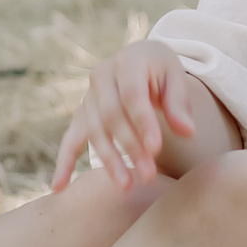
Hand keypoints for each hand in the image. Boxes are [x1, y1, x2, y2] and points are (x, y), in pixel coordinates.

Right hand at [51, 39, 199, 191]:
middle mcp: (102, 76)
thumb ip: (179, 104)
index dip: (143, 123)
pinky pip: (71, 139)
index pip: (132, 96)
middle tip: (149, 174)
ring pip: (95, 131)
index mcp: (127, 61)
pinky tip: (59, 187)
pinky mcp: (82, 114)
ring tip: (126, 186)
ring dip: (110, 160)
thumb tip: (188, 132)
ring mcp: (89, 96)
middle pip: (112, 116)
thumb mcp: (176, 77)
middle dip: (130, 147)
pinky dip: (64, 162)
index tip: (156, 150)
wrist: (140, 59)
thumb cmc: (161, 71)